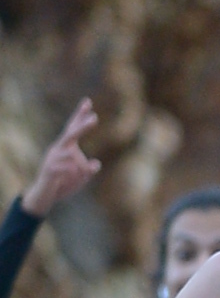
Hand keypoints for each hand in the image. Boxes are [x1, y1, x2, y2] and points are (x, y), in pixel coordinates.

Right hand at [23, 99, 99, 218]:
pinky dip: (72, 177)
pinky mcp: (50, 169)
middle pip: (71, 134)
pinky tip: (66, 181)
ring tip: (73, 179)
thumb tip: (96, 163)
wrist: (44, 196)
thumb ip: (88, 169)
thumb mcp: (81, 177)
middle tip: (95, 118)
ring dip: (79, 173)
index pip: (73, 128)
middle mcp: (58, 149)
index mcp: (66, 147)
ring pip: (75, 161)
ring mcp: (53, 158)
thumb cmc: (63, 184)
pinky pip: (68, 171)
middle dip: (83, 127)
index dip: (80, 115)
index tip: (88, 101)